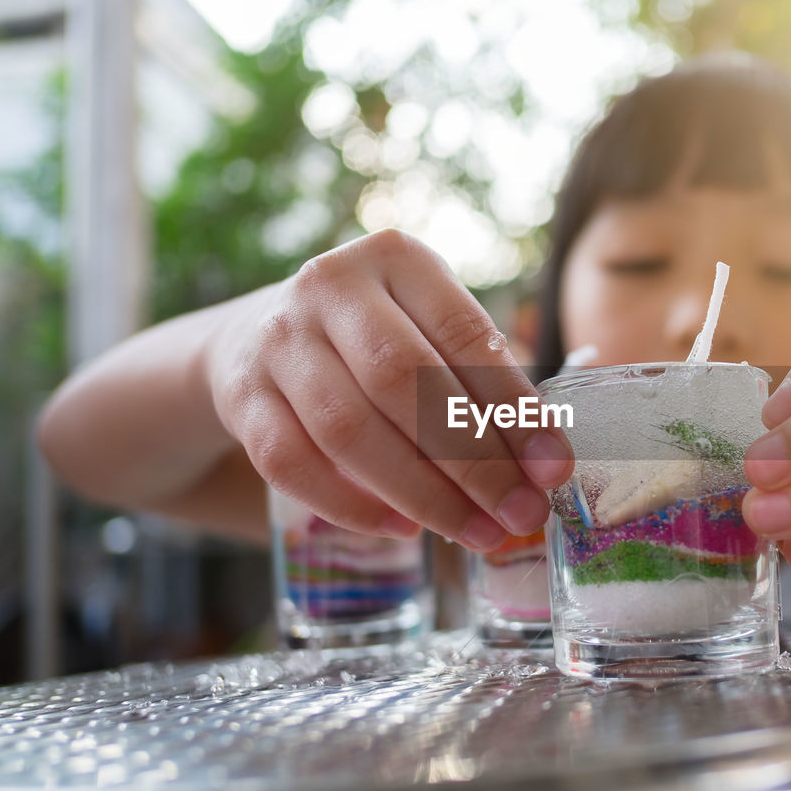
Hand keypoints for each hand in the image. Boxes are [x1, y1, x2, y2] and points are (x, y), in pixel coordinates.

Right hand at [203, 229, 572, 549]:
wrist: (253, 336)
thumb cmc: (374, 338)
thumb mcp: (426, 325)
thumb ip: (481, 378)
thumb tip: (546, 462)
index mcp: (396, 258)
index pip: (464, 334)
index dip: (513, 406)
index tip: (552, 467)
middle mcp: (329, 286)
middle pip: (406, 383)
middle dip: (473, 461)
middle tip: (520, 514)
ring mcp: (277, 339)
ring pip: (349, 429)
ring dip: (420, 493)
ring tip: (474, 532)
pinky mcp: (239, 394)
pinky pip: (293, 464)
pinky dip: (351, 505)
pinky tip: (403, 529)